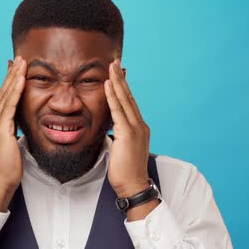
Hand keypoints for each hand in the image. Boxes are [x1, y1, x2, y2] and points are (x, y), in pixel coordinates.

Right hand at [0, 56, 26, 210]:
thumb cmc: (6, 170)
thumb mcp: (11, 146)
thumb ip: (13, 133)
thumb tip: (19, 128)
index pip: (2, 99)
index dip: (9, 83)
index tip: (15, 69)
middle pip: (2, 93)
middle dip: (11, 74)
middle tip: (18, 58)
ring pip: (5, 95)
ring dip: (14, 77)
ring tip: (22, 62)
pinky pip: (9, 105)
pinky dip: (15, 90)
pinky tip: (21, 78)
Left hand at [104, 59, 150, 198]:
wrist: (133, 186)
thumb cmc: (126, 172)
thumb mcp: (121, 150)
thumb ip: (118, 137)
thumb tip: (111, 132)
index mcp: (139, 128)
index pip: (130, 103)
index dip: (123, 88)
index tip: (117, 74)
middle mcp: (140, 125)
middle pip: (129, 96)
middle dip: (121, 78)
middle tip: (115, 62)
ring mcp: (136, 129)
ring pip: (124, 99)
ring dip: (117, 81)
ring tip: (111, 66)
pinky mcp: (128, 134)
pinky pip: (118, 110)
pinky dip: (112, 96)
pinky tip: (108, 84)